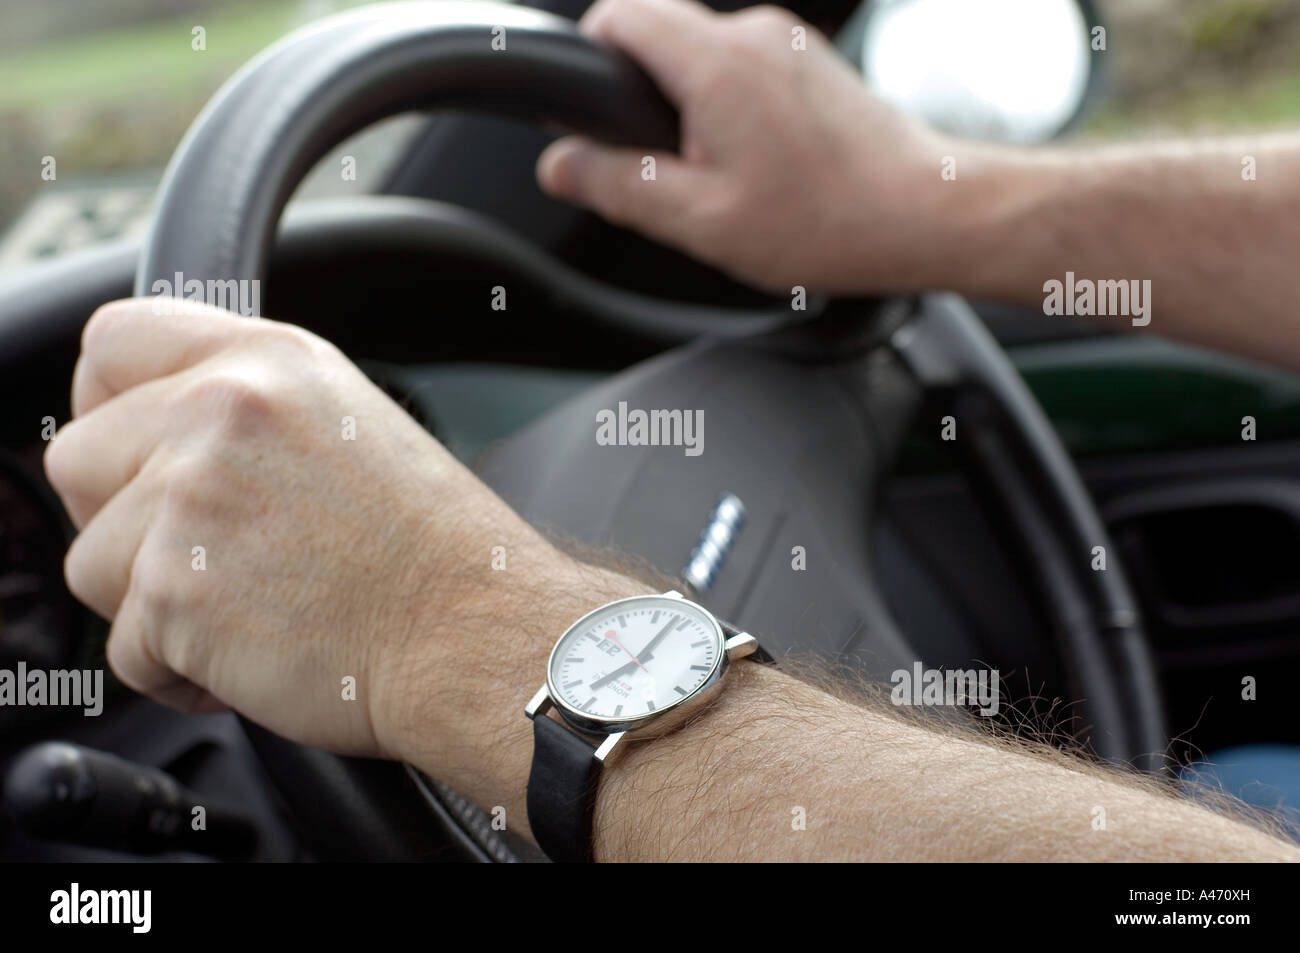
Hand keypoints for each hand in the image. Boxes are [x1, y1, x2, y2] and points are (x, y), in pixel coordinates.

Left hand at [43, 298, 575, 763]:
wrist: (477, 633)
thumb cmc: (436, 552)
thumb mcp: (352, 426)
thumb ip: (247, 410)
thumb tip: (153, 439)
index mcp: (268, 363)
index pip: (112, 341)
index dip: (108, 406)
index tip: (136, 458)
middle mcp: (220, 411)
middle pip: (76, 459)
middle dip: (121, 522)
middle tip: (204, 556)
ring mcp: (190, 497)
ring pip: (91, 564)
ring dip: (153, 605)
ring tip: (248, 611)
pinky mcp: (176, 591)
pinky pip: (122, 651)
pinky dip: (178, 672)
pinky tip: (255, 654)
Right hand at [537, 0, 961, 294]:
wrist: (926, 212)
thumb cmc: (829, 220)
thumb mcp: (702, 221)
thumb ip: (620, 186)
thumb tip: (561, 164)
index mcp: (717, 65)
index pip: (619, 13)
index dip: (589, 56)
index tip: (592, 107)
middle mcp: (755, 35)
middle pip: (660, 29)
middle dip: (640, 89)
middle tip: (659, 161)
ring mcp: (790, 43)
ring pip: (703, 52)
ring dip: (690, 103)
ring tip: (719, 174)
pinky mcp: (812, 62)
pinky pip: (745, 68)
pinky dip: (730, 106)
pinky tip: (757, 166)